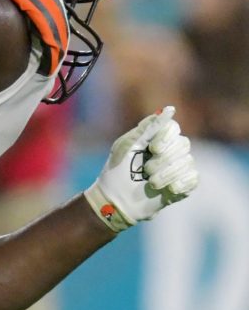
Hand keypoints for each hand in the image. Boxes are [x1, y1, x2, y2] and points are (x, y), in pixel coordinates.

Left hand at [84, 106, 198, 231]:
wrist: (116, 200)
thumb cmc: (117, 171)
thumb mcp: (127, 146)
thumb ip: (147, 127)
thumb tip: (169, 109)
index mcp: (155, 138)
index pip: (173, 128)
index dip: (166, 137)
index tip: (152, 149)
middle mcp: (169, 150)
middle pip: (183, 144)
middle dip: (164, 159)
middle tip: (146, 170)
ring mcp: (177, 167)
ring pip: (187, 162)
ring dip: (167, 174)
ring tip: (151, 183)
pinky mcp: (183, 185)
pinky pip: (193, 178)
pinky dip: (180, 183)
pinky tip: (168, 189)